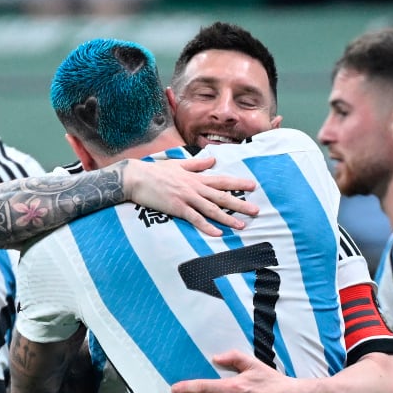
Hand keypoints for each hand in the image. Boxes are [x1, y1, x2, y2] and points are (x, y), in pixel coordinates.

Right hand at [124, 155, 257, 236]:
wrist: (136, 177)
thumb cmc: (155, 172)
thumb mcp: (178, 165)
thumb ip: (196, 165)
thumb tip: (212, 160)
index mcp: (196, 178)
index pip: (222, 180)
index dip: (238, 183)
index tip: (252, 186)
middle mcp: (195, 188)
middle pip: (222, 196)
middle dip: (240, 204)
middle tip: (256, 210)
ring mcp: (187, 198)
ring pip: (212, 209)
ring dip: (228, 218)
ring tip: (242, 225)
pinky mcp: (177, 208)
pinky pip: (195, 219)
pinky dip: (207, 226)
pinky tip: (218, 233)